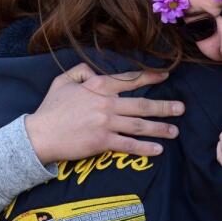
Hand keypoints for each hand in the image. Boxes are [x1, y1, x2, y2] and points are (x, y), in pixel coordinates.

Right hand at [24, 64, 183, 163]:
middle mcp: (106, 103)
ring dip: (160, 128)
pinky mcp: (103, 142)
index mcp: (98, 85)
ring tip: (175, 130)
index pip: (130, 79)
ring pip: (140, 125)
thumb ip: (81, 70)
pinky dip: (145, 148)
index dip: (150, 76)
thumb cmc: (51, 108)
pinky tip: (158, 150)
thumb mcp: (63, 80)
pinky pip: (129, 145)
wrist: (40, 134)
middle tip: (181, 108)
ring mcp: (106, 123)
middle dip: (165, 106)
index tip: (166, 75)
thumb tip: (95, 70)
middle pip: (142, 104)